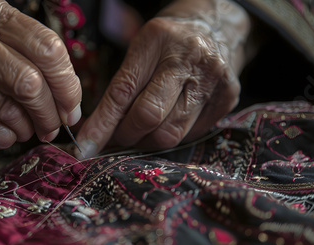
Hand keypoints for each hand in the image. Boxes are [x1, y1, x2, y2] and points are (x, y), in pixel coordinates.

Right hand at [0, 0, 81, 148]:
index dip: (68, 83)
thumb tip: (69, 100)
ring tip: (24, 126)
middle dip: (53, 111)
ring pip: (16, 111)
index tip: (72, 105)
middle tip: (56, 124)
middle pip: (33, 81)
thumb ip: (28, 55)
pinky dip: (7, 137)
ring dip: (29, 127)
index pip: (48, 48)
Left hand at [75, 0, 250, 157]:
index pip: (123, 92)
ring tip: (140, 132)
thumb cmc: (167, 43)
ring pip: (171, 133)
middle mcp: (189, 59)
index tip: (85, 147)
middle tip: (118, 138)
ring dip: (147, 141)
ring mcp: (213, 80)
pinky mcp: (228, 98)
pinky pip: (191, 134)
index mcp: (158, 40)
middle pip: (149, 116)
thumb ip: (120, 88)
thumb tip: (96, 133)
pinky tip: (167, 123)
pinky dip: (171, 136)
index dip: (102, 124)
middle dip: (126, 135)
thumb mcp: (139, 51)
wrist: (216, 28)